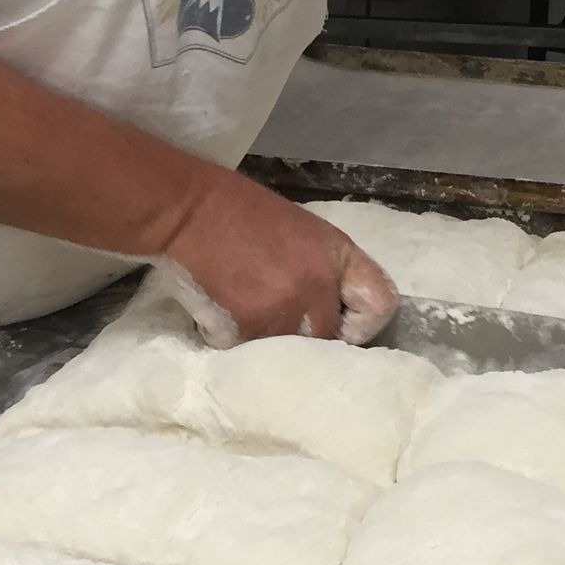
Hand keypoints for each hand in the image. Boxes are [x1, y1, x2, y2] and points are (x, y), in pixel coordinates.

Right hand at [153, 167, 398, 346]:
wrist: (185, 210)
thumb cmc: (239, 214)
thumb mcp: (300, 233)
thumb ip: (321, 271)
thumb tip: (331, 313)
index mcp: (337, 255)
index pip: (379, 305)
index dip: (361, 323)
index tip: (339, 324)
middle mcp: (319, 285)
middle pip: (330, 339)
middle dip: (304, 336)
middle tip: (275, 321)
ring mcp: (285, 311)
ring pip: (290, 352)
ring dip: (268, 343)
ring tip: (244, 315)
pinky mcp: (249, 330)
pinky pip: (249, 354)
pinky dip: (233, 341)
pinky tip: (220, 312)